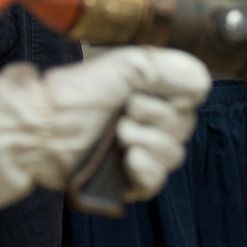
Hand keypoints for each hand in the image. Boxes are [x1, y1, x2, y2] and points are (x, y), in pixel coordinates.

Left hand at [24, 46, 210, 199]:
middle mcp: (148, 120)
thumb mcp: (127, 64)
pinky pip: (156, 182)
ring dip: (148, 142)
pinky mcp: (125, 179)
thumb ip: (172, 68)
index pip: (192, 98)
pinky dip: (146, 171)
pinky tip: (129, 160)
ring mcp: (137, 150)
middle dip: (157, 118)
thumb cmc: (78, 92)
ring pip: (173, 154)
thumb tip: (203, 83)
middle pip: (185, 127)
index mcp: (150, 91)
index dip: (176, 97)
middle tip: (125, 111)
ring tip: (119, 135)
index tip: (145, 92)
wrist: (43, 127)